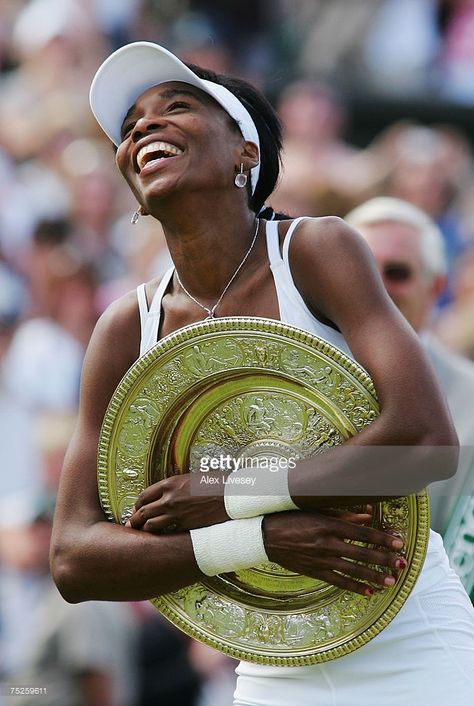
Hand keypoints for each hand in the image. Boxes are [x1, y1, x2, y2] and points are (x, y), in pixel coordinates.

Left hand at [126, 472, 228, 532]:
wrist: (232, 496)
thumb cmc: (216, 484)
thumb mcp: (191, 478)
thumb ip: (177, 486)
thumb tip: (168, 493)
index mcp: (170, 483)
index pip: (144, 495)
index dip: (138, 503)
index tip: (136, 507)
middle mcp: (169, 499)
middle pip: (143, 511)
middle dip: (135, 518)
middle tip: (132, 523)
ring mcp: (176, 514)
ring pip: (150, 524)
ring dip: (145, 528)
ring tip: (142, 532)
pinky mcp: (185, 526)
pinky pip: (166, 533)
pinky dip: (160, 535)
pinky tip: (160, 537)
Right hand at [263, 509, 406, 597]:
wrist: (264, 535)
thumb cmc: (290, 517)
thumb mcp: (316, 510)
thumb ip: (343, 514)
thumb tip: (368, 515)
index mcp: (328, 524)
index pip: (362, 533)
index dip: (382, 538)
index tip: (398, 542)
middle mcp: (327, 543)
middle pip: (361, 553)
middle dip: (383, 560)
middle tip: (402, 564)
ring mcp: (321, 559)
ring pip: (353, 570)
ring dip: (374, 577)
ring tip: (391, 582)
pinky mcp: (314, 571)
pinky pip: (338, 581)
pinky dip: (354, 587)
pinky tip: (369, 591)